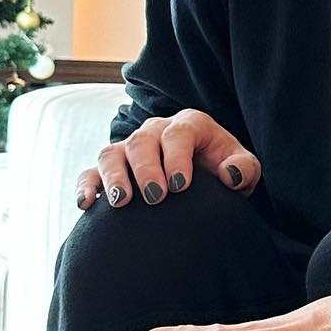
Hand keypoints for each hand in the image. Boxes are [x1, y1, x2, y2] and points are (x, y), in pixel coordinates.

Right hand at [76, 108, 260, 209]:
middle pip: (142, 142)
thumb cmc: (225, 172)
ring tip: (122, 201)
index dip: (177, 157)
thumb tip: (230, 174)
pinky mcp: (112, 168)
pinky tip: (87, 204)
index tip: (181, 186)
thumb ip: (244, 169)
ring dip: (113, 176)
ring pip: (112, 153)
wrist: (206, 184)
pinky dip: (86, 186)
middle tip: (156, 198)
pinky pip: (90, 172)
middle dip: (147, 169)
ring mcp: (130, 148)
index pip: (179, 133)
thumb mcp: (244, 170)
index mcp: (190, 125)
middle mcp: (156, 131)